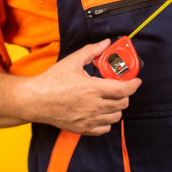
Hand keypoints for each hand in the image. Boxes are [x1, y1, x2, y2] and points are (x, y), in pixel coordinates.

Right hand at [26, 38, 141, 135]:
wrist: (35, 100)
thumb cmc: (52, 81)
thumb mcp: (73, 61)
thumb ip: (92, 51)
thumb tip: (106, 43)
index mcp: (93, 89)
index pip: (123, 90)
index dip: (134, 85)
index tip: (136, 80)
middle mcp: (93, 106)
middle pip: (122, 104)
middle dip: (125, 94)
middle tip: (120, 87)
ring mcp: (89, 120)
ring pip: (115, 117)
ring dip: (117, 107)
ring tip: (110, 98)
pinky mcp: (82, 129)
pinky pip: (104, 129)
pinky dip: (107, 121)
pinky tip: (101, 112)